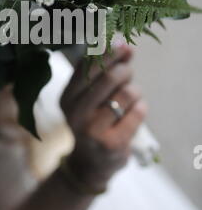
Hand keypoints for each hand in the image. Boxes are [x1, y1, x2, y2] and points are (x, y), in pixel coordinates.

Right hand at [60, 43, 147, 191]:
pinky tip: (136, 111)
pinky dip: (142, 107)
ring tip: (131, 97)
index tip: (124, 45)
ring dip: (135, 90)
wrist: (89, 164)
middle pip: (109, 77)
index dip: (108, 52)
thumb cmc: (92, 121)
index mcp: (67, 96)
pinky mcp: (110, 143)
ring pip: (127, 93)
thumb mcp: (88, 98)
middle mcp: (75, 112)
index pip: (87, 66)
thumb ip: (103, 72)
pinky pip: (137, 113)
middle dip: (125, 70)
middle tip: (128, 72)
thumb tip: (126, 47)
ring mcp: (92, 130)